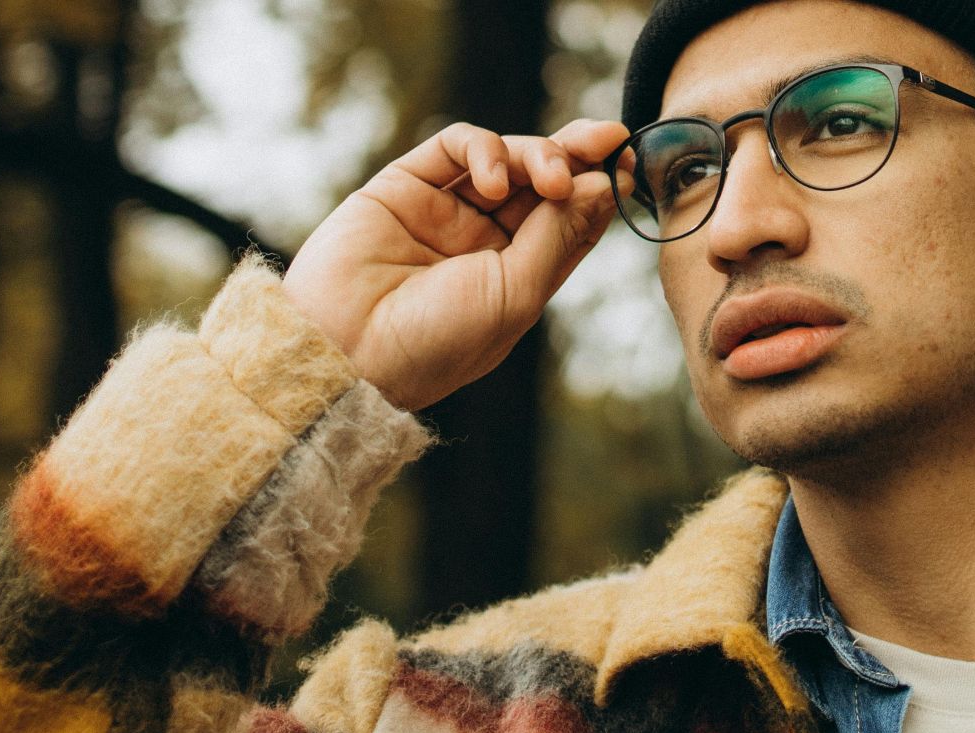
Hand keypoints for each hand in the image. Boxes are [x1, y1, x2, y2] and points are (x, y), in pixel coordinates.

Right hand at [281, 119, 629, 411]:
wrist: (346, 351)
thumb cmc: (437, 341)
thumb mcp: (517, 294)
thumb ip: (558, 235)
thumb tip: (603, 183)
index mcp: (519, 275)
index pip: (570, 219)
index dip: (601, 189)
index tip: (628, 168)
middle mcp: (486, 240)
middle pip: (545, 180)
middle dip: (579, 154)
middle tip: (607, 139)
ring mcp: (447, 210)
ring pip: (508, 158)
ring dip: (539, 154)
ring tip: (550, 177)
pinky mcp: (407, 184)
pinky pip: (458, 147)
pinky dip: (486, 151)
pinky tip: (496, 182)